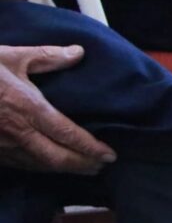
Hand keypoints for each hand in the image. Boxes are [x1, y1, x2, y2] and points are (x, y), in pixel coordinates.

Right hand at [0, 45, 115, 173]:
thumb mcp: (11, 55)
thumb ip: (48, 56)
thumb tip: (78, 52)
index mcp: (27, 108)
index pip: (68, 135)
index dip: (91, 148)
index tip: (110, 155)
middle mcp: (16, 132)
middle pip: (57, 159)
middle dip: (82, 165)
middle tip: (101, 167)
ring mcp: (1, 145)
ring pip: (38, 165)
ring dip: (63, 170)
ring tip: (82, 169)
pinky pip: (18, 164)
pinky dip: (38, 167)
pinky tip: (47, 165)